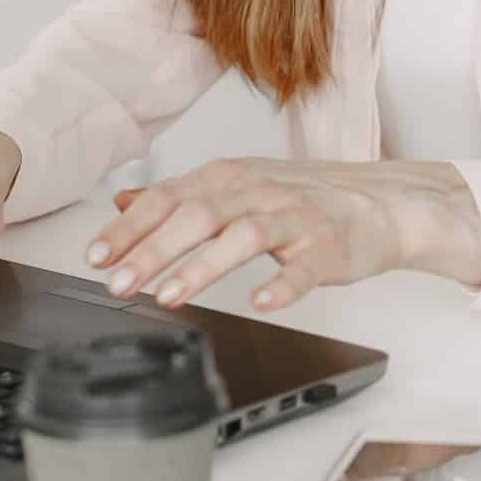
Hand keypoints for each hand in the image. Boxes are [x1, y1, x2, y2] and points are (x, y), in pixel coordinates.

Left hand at [86, 156, 480, 312]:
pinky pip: (304, 268)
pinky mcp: (329, 247)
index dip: (129, 227)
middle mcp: (259, 192)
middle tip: (118, 284)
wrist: (384, 202)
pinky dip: (282, 285)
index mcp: (230, 178)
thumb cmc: (306, 198)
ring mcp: (296, 218)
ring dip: (201, 267)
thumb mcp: (238, 186)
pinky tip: (261, 302)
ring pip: (243, 236)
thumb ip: (181, 194)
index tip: (96, 257)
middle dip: (151, 250)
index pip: (168, 197)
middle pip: (197, 215)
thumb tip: (124, 200)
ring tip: (169, 296)